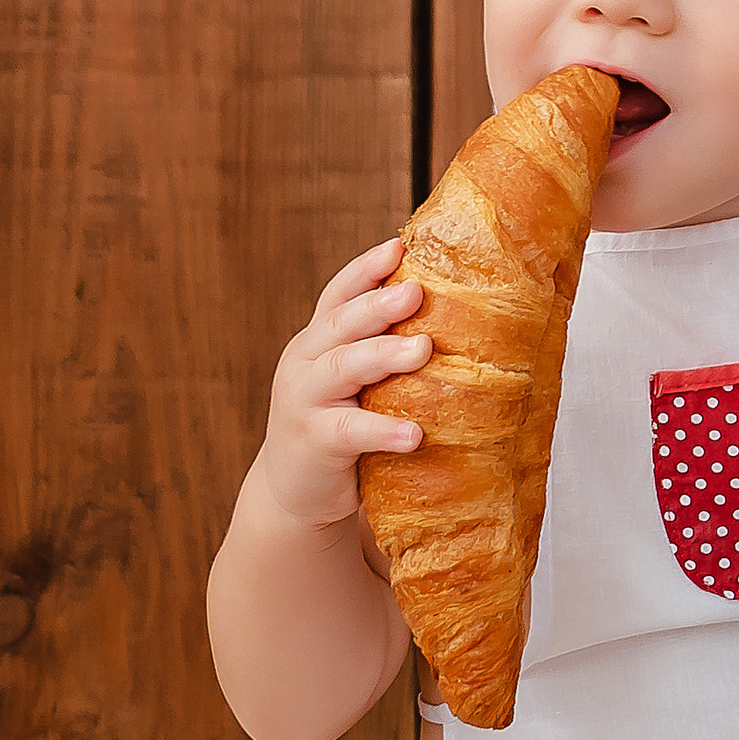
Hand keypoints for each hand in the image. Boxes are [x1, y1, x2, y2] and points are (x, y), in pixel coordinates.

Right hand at [247, 237, 430, 530]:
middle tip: (416, 291)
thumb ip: (376, 350)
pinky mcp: (312, 442)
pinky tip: (413, 434)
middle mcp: (304, 362)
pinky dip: (382, 429)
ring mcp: (303, 401)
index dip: (365, 269)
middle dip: (378, 304)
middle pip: (340, 324)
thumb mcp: (349, 381)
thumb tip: (446, 316)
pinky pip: (350, 431)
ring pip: (342, 367)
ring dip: (383, 355)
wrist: (292, 493)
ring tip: (422, 349)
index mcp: (316, 340)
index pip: (338, 294)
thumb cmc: (334, 428)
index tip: (398, 246)